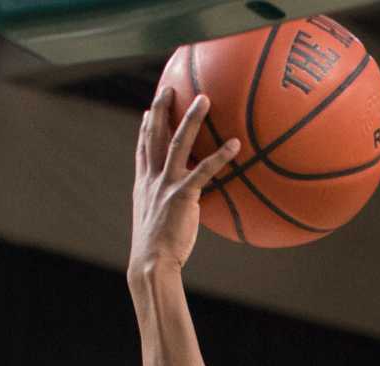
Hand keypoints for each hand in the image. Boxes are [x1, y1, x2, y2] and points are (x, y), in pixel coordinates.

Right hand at [130, 89, 238, 279]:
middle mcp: (152, 179)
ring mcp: (166, 184)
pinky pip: (204, 170)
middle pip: (155, 135)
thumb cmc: (158, 253)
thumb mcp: (159, 226)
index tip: (148, 112)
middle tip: (168, 87)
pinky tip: (236, 144)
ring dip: (191, 118)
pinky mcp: (182, 195)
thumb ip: (169, 212)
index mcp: (144, 185)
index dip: (145, 129)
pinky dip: (220, 156)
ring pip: (178, 142)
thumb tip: (185, 214)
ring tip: (204, 99)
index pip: (142, 150)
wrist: (152, 263)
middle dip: (161, 109)